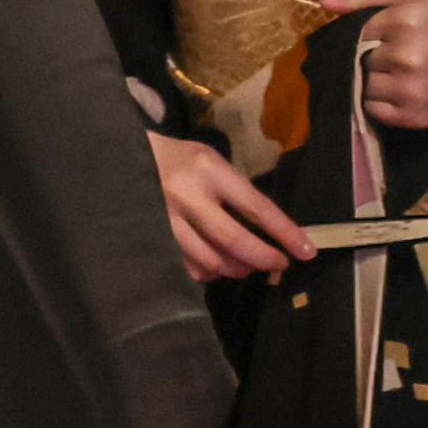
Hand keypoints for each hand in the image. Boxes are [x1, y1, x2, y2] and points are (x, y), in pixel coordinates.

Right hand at [151, 130, 315, 279]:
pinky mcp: (148, 237)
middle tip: (278, 265)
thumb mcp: (211, 161)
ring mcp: (163, 218)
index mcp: (209, 169)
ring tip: (246, 267)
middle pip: (232, 239)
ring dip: (233, 268)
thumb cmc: (178, 159)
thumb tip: (266, 230)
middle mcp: (187, 195)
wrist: (121, 156)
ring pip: (206, 259)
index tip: (306, 251)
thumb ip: (235, 192)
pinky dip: (205, 270)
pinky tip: (213, 266)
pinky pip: (183, 265)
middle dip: (261, 257)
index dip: (284, 232)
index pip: (256, 207)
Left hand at [323, 0, 427, 130]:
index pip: (359, 30)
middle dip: (378, 56)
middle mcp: (405, 56)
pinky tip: (405, 91)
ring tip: (406, 73)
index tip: (395, 34)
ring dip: (379, 80)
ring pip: (366, 85)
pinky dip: (383, 102)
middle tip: (407, 53)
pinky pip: (373, 109)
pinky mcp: (411, 116)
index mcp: (405, 19)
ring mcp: (408, 89)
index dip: (375, 33)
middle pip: (362, 58)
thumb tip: (324, 5)